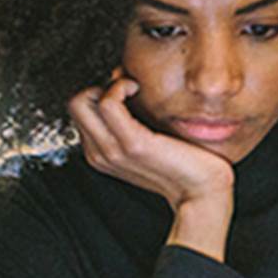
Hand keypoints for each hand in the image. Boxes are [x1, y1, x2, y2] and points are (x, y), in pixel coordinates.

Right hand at [68, 74, 234, 260]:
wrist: (201, 192)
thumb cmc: (183, 165)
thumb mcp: (149, 142)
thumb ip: (131, 122)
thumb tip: (124, 87)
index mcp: (102, 154)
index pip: (82, 112)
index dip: (101, 93)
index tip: (125, 92)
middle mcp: (102, 154)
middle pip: (76, 104)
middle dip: (98, 86)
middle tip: (126, 89)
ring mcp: (114, 150)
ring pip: (83, 101)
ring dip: (110, 85)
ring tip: (133, 88)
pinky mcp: (132, 143)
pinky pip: (107, 103)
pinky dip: (119, 87)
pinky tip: (137, 89)